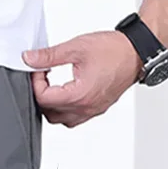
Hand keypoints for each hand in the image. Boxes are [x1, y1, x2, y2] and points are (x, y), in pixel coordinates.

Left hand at [23, 31, 141, 127]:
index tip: (38, 69)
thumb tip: (30, 59)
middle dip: (41, 96)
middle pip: (49, 113)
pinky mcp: (97, 109)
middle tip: (43, 77)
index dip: (35, 83)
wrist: (137, 53)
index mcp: (79, 95)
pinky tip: (65, 92)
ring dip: (52, 105)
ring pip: (61, 120)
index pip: (43, 99)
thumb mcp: (76, 48)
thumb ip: (49, 56)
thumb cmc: (114, 50)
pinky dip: (65, 109)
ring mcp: (92, 111)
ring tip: (53, 85)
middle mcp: (85, 108)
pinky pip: (74, 119)